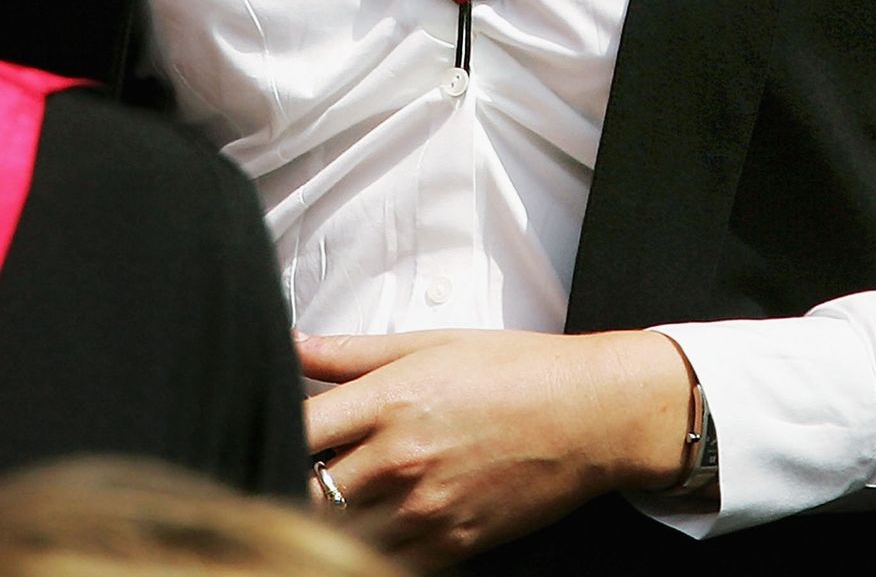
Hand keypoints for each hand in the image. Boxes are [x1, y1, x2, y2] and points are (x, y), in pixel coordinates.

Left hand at [300, 326, 692, 569]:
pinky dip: (369, 547)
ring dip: (326, 522)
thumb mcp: (431, 343)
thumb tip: (292, 344)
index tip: (265, 423)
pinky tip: (373, 523)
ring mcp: (424, 509)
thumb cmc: (513, 368)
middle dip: (292, 482)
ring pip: (339, 537)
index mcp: (392, 399)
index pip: (298, 428)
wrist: (588, 415)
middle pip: (306, 493)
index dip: (272, 429)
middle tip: (295, 468)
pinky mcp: (450, 545)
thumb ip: (353, 352)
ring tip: (334, 496)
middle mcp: (401, 458)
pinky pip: (385, 561)